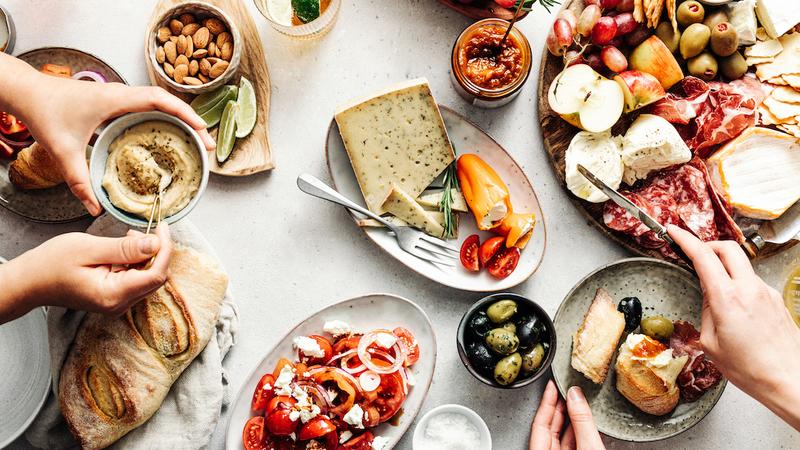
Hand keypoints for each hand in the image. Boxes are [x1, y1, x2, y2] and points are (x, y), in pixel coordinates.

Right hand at [0, 224, 171, 322]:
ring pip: (148, 278)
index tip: (162, 227)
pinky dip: (135, 262)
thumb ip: (124, 248)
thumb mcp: (88, 248)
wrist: (29, 282)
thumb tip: (155, 244)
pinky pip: (136, 279)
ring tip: (126, 238)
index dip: (165, 249)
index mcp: (114, 295)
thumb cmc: (51, 265)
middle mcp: (119, 304)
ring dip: (144, 255)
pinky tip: (121, 250)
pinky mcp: (114, 298)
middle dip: (155, 251)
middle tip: (139, 231)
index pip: (157, 274)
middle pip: (156, 277)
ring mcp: (117, 303)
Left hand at [4, 57, 213, 214]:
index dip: (185, 113)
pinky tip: (166, 136)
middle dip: (190, 120)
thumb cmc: (43, 112)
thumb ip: (78, 182)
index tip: (201, 131)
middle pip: (167, 101)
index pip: (160, 100)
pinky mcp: (113, 102)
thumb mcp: (62, 152)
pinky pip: (146, 107)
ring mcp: (118, 97)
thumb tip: (94, 207)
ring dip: (178, 118)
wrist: (25, 92)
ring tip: (194, 139)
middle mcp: (122, 94)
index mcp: (116, 99)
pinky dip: (163, 118)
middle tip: (205, 142)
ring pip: (158, 103)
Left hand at [530, 380, 604, 449]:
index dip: (547, 402)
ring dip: (570, 417)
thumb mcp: (589, 446)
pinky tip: (583, 419)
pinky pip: (570, 442)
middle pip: (549, 427)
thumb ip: (581, 422)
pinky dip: (576, 430)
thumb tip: (575, 396)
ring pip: (560, 435)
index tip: (552, 385)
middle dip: (559, 407)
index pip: (540, 423)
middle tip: (566, 389)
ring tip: (576, 400)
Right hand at [669, 225, 799, 429]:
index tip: (674, 232)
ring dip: (725, 266)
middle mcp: (749, 289)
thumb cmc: (749, 369)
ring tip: (714, 290)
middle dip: (708, 245)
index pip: (703, 257)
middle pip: (728, 248)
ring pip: (742, 264)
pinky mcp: (775, 300)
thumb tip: (709, 296)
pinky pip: (752, 282)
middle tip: (695, 254)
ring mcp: (766, 292)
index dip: (685, 240)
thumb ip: (707, 312)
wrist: (789, 380)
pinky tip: (734, 307)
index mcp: (728, 299)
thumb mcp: (710, 343)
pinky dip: (738, 284)